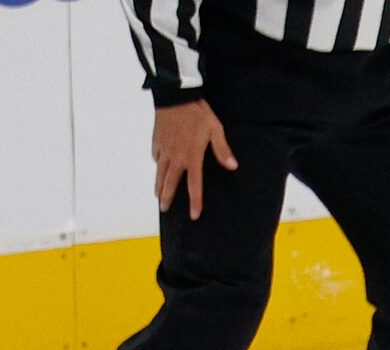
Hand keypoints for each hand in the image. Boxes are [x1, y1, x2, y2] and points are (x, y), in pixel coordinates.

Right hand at [153, 100, 237, 219]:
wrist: (175, 95)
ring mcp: (164, 149)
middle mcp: (176, 156)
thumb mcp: (215, 129)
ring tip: (158, 196)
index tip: (194, 215)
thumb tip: (233, 166)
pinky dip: (157, 165)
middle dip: (167, 198)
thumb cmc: (198, 112)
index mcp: (191, 156)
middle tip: (165, 210)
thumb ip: (222, 150)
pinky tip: (159, 168)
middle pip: (170, 183)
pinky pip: (156, 157)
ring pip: (160, 173)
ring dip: (158, 186)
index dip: (195, 201)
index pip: (194, 185)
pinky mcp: (157, 141)